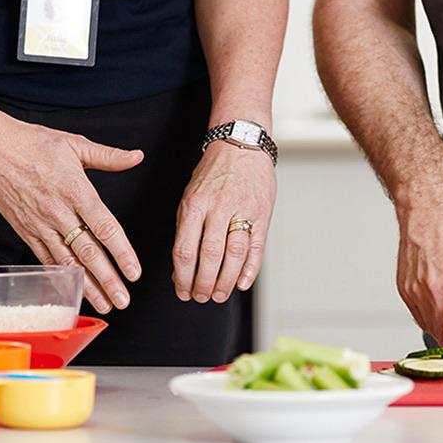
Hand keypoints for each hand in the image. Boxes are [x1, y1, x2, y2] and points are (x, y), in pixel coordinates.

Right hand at [0, 117, 143, 313]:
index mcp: (76, 190)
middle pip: (88, 252)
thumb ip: (109, 156)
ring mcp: (40, 225)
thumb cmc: (33, 143)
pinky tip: (72, 291)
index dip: (121, 252)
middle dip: (107, 279)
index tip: (134, 272)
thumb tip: (137, 156)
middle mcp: (59, 212)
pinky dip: (59, 277)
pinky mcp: (25, 231)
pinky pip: (45, 259)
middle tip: (123, 300)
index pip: (104, 227)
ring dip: (86, 285)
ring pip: (67, 261)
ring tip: (104, 304)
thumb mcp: (75, 144)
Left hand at [173, 139, 275, 303]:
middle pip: (209, 256)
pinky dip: (249, 269)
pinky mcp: (262, 213)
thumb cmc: (213, 174)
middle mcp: (218, 208)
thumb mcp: (191, 196)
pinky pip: (256, 247)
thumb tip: (181, 268)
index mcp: (194, 205)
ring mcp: (242, 210)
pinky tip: (241, 283)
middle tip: (201, 297)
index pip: (185, 250)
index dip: (182, 277)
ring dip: (225, 281)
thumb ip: (186, 230)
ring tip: (219, 295)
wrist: (241, 144)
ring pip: (233, 255)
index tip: (182, 292)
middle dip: (204, 284)